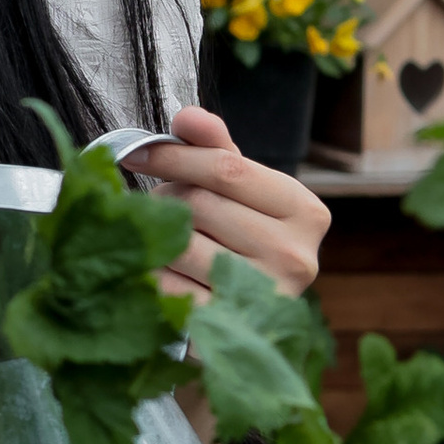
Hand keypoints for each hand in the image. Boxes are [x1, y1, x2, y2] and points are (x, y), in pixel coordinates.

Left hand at [138, 107, 330, 304]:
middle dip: (167, 197)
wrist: (246, 322)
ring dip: (157, 235)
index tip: (138, 153)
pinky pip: (169, 285)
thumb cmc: (242, 241)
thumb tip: (187, 117)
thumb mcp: (240, 191)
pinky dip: (153, 273)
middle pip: (200, 205)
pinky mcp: (230, 325)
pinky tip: (157, 269)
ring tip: (162, 235)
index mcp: (305, 211)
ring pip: (181, 244)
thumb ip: (216, 149)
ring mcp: (264, 295)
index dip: (176, 157)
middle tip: (158, 204)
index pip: (228, 169)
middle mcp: (295, 255)